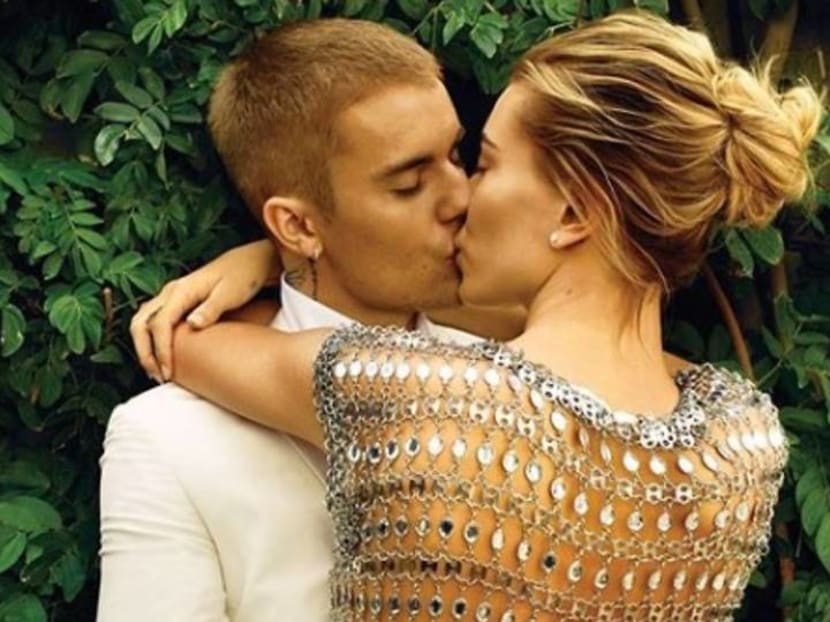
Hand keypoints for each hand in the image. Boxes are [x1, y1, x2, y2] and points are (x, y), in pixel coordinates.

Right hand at [130, 240, 280, 381]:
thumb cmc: (244, 277)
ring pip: (143, 322)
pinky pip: (154, 321)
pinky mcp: (178, 302)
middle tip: (158, 376)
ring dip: (145, 347)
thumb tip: (192, 325)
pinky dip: (152, 340)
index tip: (168, 372)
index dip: (160, 351)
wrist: (251, 261)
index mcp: (182, 290)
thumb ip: (211, 309)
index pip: (159, 324)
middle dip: (144, 352)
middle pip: (140, 323)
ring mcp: (173, 296)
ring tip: (158, 371)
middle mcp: (171, 292)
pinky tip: (164, 357)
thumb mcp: (231, 293)